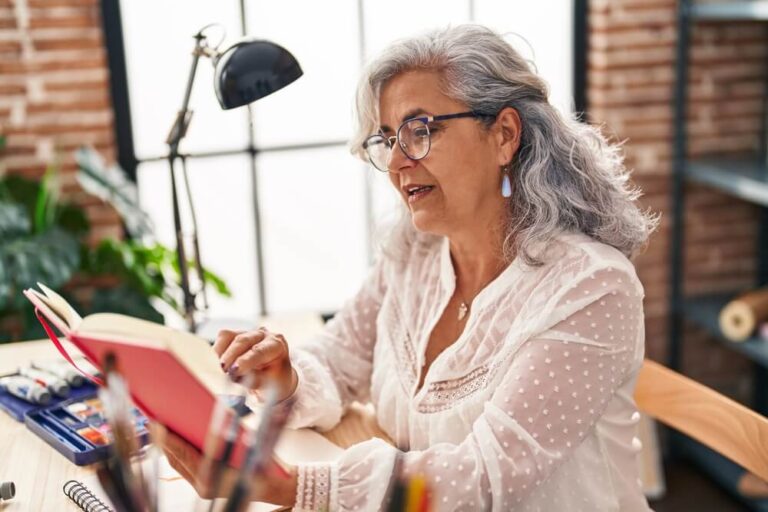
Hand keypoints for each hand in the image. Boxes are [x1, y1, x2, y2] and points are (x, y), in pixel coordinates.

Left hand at [159, 425, 297, 504]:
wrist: (274, 487)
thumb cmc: (264, 467)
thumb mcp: (248, 447)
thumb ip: (230, 437)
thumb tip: (218, 413)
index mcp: (210, 480)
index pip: (183, 456)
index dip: (169, 439)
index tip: (158, 423)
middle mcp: (202, 486)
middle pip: (175, 461)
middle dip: (163, 441)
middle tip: (152, 420)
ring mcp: (202, 487)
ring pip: (178, 465)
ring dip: (168, 447)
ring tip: (159, 427)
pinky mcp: (204, 485)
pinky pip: (186, 468)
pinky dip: (180, 453)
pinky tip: (175, 439)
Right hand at [214, 328, 297, 401]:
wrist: (272, 381)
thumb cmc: (274, 383)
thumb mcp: (269, 385)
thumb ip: (254, 380)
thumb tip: (236, 376)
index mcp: (277, 345)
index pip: (260, 350)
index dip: (246, 360)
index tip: (235, 370)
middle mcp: (263, 335)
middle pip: (243, 340)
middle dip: (230, 356)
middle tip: (221, 370)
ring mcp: (248, 333)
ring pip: (229, 336)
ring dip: (220, 353)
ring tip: (217, 369)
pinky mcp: (233, 336)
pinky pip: (221, 339)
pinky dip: (216, 352)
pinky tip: (216, 365)